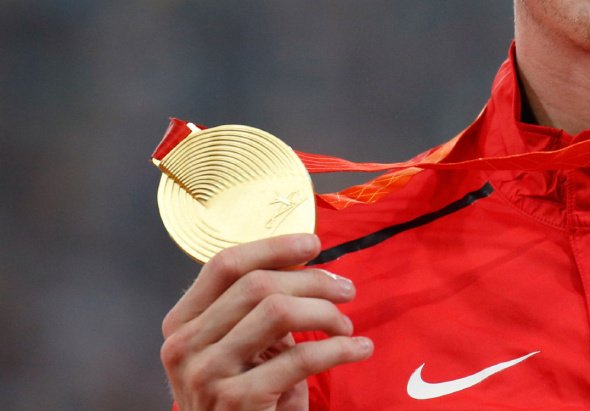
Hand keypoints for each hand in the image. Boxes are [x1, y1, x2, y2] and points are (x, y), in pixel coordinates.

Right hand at [161, 233, 373, 410]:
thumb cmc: (245, 394)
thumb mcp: (242, 345)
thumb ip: (257, 307)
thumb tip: (305, 259)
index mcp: (181, 322)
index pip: (225, 265)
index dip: (273, 247)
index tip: (314, 243)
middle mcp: (183, 346)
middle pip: (257, 284)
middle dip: (312, 280)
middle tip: (347, 290)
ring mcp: (206, 375)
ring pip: (278, 311)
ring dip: (326, 312)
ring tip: (347, 325)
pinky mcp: (236, 401)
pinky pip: (300, 358)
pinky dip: (339, 348)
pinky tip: (359, 349)